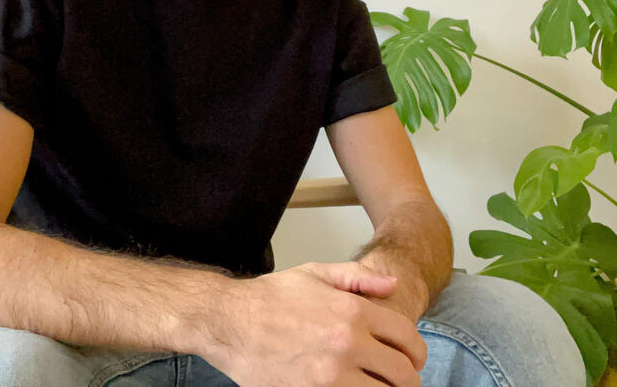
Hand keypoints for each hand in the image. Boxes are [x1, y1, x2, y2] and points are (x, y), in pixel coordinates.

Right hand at [203, 261, 426, 386]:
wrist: (231, 321)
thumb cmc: (272, 296)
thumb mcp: (316, 273)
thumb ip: (358, 277)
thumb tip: (393, 283)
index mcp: (352, 310)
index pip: (407, 338)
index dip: (417, 351)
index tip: (413, 358)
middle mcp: (349, 343)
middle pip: (403, 374)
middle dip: (407, 379)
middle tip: (400, 379)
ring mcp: (332, 375)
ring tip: (377, 385)